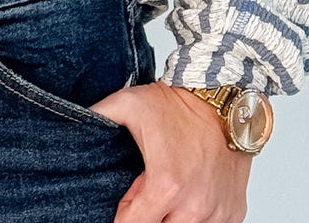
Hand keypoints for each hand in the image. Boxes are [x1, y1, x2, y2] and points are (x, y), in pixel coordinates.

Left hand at [89, 81, 251, 221]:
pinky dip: (198, 218)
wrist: (224, 97)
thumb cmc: (178, 103)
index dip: (123, 217)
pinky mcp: (234, 212)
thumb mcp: (129, 104)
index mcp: (165, 186)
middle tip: (146, 194)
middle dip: (148, 217)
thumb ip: (98, 115)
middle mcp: (194, 207)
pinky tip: (190, 197)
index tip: (124, 204)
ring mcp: (217, 212)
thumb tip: (74, 119)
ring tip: (169, 193)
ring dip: (173, 218)